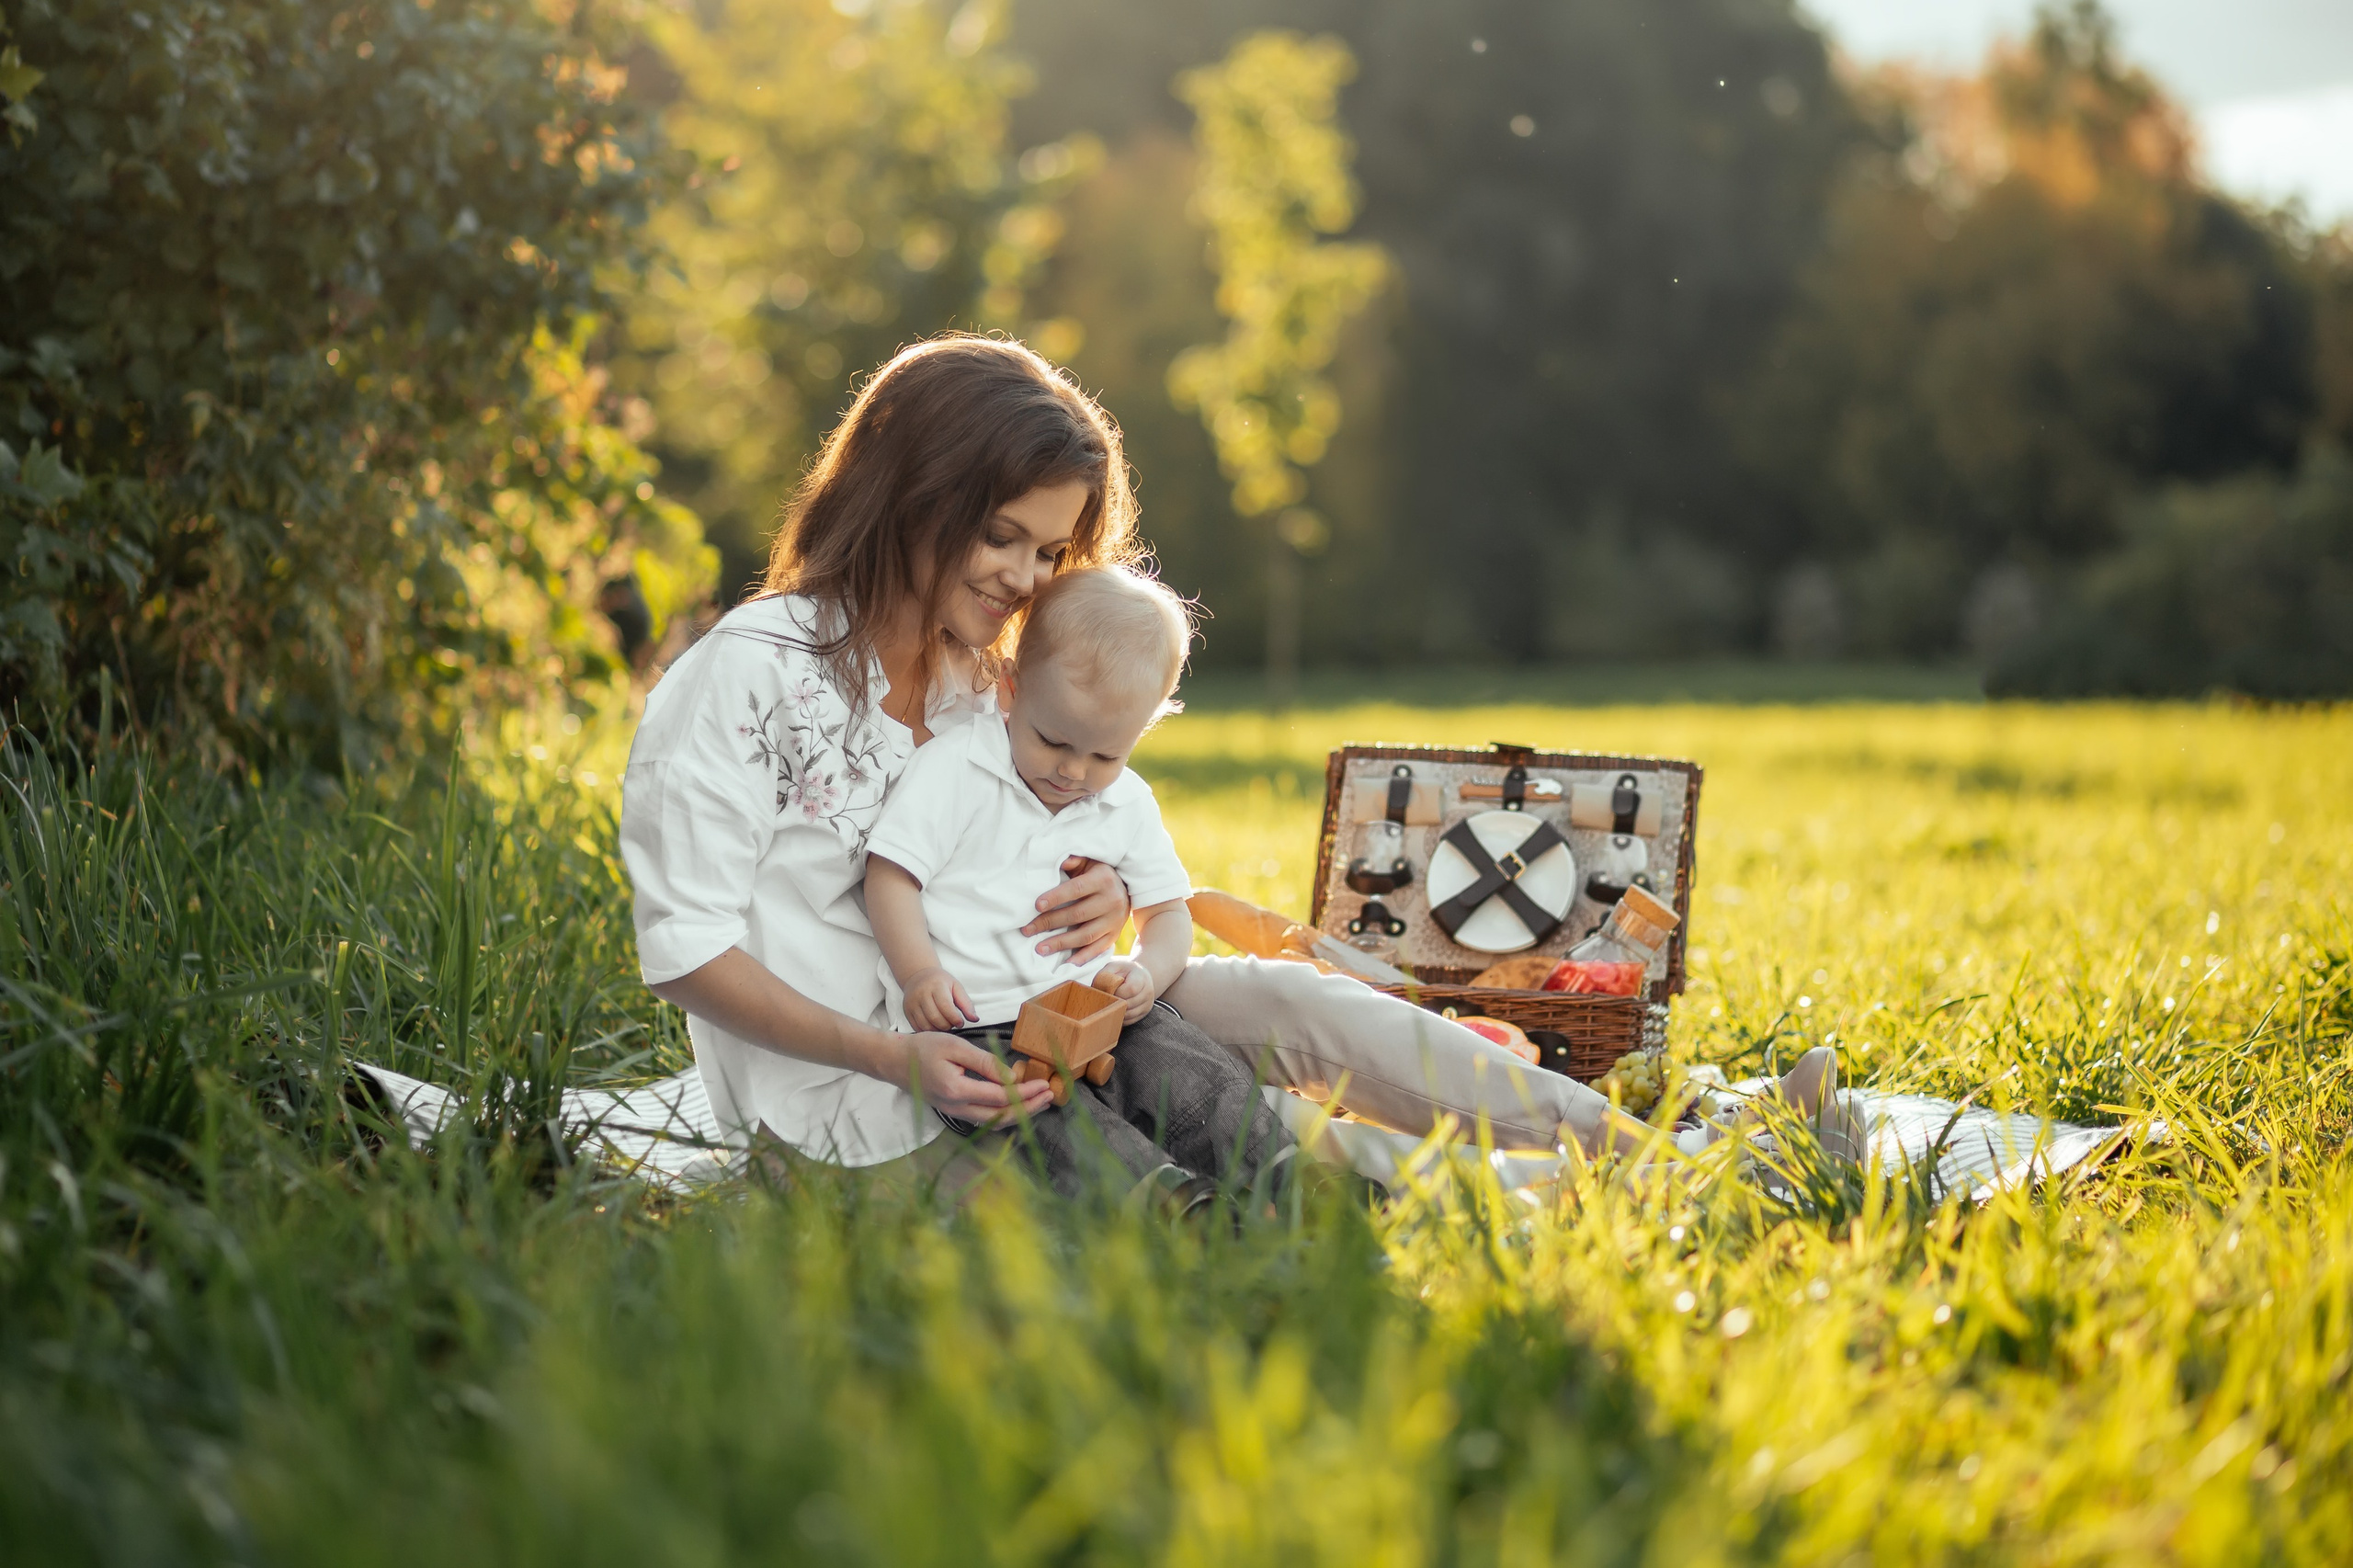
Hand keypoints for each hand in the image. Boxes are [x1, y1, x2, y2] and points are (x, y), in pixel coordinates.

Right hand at [901, 967, 976, 1032]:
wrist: (919, 976)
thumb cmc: (941, 982)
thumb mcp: (956, 987)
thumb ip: (966, 1004)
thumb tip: (975, 1019)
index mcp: (936, 985)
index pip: (945, 1006)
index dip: (955, 1018)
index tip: (961, 1023)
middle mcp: (921, 994)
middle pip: (935, 1018)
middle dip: (947, 1026)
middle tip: (953, 1024)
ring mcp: (912, 1003)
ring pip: (925, 1025)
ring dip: (938, 1030)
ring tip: (944, 1025)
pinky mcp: (907, 1011)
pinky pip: (917, 1027)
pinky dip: (928, 1031)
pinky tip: (935, 1027)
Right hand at [907, 1032, 1051, 1124]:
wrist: (895, 1062)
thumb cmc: (923, 1048)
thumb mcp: (955, 1047)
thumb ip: (984, 1062)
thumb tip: (1012, 1078)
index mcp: (957, 1090)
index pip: (1000, 1096)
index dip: (1025, 1093)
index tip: (1044, 1085)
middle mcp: (957, 1107)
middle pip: (1001, 1116)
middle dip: (1029, 1108)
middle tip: (1049, 1096)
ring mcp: (955, 1112)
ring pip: (994, 1121)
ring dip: (1019, 1113)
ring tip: (1039, 1102)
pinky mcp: (954, 1111)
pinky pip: (985, 1118)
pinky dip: (1004, 1113)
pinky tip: (1017, 1104)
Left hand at [1023, 856, 1130, 962]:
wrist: (1126, 889)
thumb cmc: (1097, 874)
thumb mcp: (1089, 862)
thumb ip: (1073, 861)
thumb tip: (1055, 860)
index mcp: (1103, 879)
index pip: (1077, 889)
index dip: (1056, 897)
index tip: (1036, 906)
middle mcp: (1112, 900)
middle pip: (1077, 914)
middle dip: (1050, 923)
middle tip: (1027, 930)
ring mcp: (1114, 920)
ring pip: (1086, 935)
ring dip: (1061, 943)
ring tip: (1039, 948)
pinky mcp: (1114, 935)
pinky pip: (1098, 949)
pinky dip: (1082, 957)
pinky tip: (1066, 962)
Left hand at [1095, 957, 1158, 1022]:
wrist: (1140, 976)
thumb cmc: (1124, 971)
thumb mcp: (1114, 967)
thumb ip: (1106, 976)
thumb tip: (1099, 990)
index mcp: (1141, 977)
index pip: (1131, 989)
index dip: (1118, 992)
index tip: (1111, 990)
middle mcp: (1148, 992)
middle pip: (1129, 1004)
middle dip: (1115, 1003)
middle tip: (1107, 998)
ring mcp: (1147, 1004)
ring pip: (1129, 1015)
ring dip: (1117, 1011)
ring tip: (1111, 1003)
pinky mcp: (1144, 1014)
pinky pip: (1130, 1021)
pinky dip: (1120, 1017)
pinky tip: (1116, 1009)